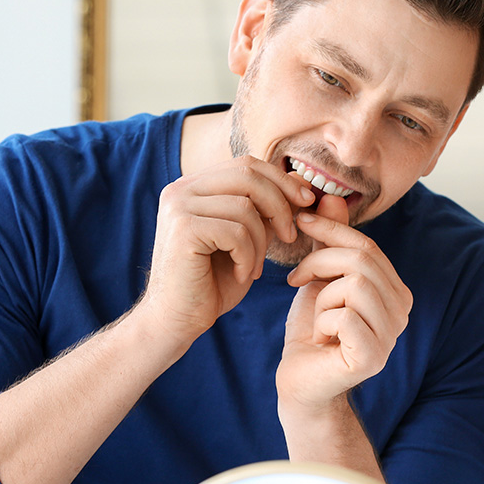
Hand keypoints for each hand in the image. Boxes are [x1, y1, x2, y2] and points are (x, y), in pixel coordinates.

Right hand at [134, 156, 314, 351]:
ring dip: (262, 242)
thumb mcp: (249, 239)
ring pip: (246, 208)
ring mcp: (178, 206)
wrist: (177, 319)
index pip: (247, 165)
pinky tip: (242, 274)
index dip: (281, 180)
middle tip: (290, 236)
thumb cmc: (214, 282)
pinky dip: (249, 257)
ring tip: (254, 267)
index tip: (306, 201)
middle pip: (248, 176)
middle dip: (280, 205)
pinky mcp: (183, 229)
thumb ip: (268, 211)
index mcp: (195, 186)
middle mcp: (181, 189)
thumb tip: (302, 181)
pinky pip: (237, 232)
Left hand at [277, 195, 412, 415]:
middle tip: (296, 279)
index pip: (368, 246)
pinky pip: (343, 314)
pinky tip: (322, 338)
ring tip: (318, 318)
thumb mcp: (320, 277)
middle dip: (319, 262)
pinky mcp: (372, 356)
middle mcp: (403, 312)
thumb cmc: (311, 331)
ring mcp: (391, 336)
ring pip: (353, 284)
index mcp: (396, 292)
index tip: (300, 222)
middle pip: (361, 261)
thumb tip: (331, 196)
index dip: (332, 228)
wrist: (300, 382)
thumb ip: (331, 240)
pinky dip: (322, 321)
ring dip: (321, 297)